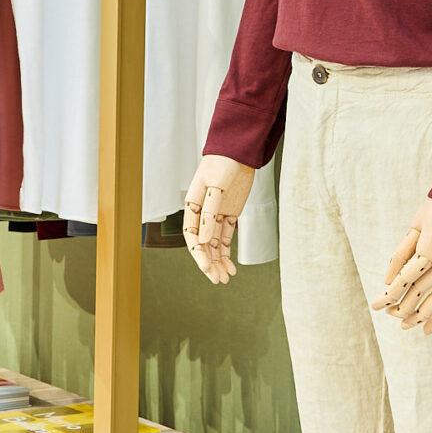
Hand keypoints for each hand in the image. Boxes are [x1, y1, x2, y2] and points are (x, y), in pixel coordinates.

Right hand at [183, 156, 255, 284]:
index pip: (191, 235)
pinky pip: (226, 238)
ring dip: (219, 261)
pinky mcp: (230, 214)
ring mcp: (216, 215)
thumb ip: (210, 211)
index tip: (206, 268)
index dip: (198, 253)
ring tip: (226, 278)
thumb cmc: (223, 163)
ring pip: (215, 244)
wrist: (239, 152)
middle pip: (203, 244)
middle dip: (209, 262)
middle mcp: (202, 213)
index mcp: (192, 205)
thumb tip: (205, 238)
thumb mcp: (215, 186)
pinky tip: (231, 267)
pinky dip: (228, 253)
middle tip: (217, 280)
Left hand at [374, 197, 431, 334]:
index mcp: (428, 250)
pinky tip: (431, 325)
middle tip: (390, 316)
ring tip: (406, 326)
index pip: (404, 281)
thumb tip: (387, 278)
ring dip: (420, 316)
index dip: (389, 295)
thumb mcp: (417, 224)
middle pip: (419, 293)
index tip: (377, 305)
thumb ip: (402, 252)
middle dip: (401, 308)